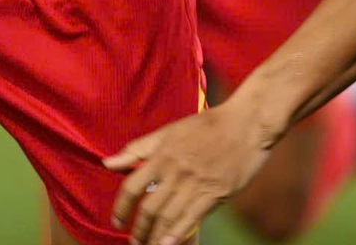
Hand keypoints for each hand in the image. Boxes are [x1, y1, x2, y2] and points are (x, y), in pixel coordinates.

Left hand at [106, 105, 272, 244]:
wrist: (247, 123)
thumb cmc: (208, 125)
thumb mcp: (169, 131)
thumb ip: (138, 148)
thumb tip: (107, 162)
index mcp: (163, 154)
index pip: (133, 186)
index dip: (121, 207)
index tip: (117, 220)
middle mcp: (177, 170)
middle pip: (150, 208)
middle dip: (139, 229)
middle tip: (135, 241)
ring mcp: (197, 182)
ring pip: (169, 217)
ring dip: (155, 236)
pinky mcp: (217, 192)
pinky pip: (193, 218)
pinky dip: (178, 234)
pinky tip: (168, 243)